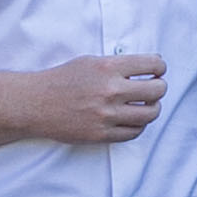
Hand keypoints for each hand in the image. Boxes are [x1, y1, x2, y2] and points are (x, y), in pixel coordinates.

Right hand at [10, 53, 167, 145]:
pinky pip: (134, 132)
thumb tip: (150, 66)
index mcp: (108, 68)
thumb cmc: (62, 80)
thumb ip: (118, 64)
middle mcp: (110, 91)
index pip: (152, 65)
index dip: (160, 67)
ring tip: (146, 104)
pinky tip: (133, 119)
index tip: (158, 70)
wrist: (35, 104)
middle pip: (157, 90)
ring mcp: (106, 115)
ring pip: (150, 114)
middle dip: (159, 87)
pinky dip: (138, 125)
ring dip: (152, 108)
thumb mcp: (90, 61)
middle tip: (154, 87)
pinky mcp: (102, 134)